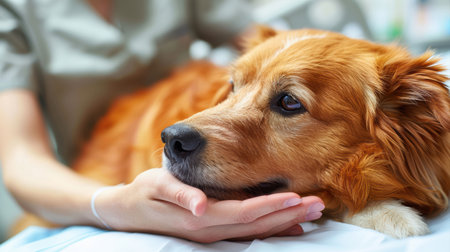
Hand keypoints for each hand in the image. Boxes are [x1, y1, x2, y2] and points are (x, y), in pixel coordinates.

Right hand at [95, 168, 324, 242]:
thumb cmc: (143, 193)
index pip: (244, 213)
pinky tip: (289, 223)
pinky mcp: (215, 230)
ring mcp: (214, 233)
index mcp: (201, 218)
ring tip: (312, 211)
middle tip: (319, 204)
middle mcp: (212, 230)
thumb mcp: (156, 187)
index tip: (297, 198)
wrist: (129, 211)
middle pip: (258, 224)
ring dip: (285, 220)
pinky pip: (248, 231)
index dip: (271, 207)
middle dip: (289, 215)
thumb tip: (201, 206)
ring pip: (257, 230)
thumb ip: (179, 195)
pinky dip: (270, 227)